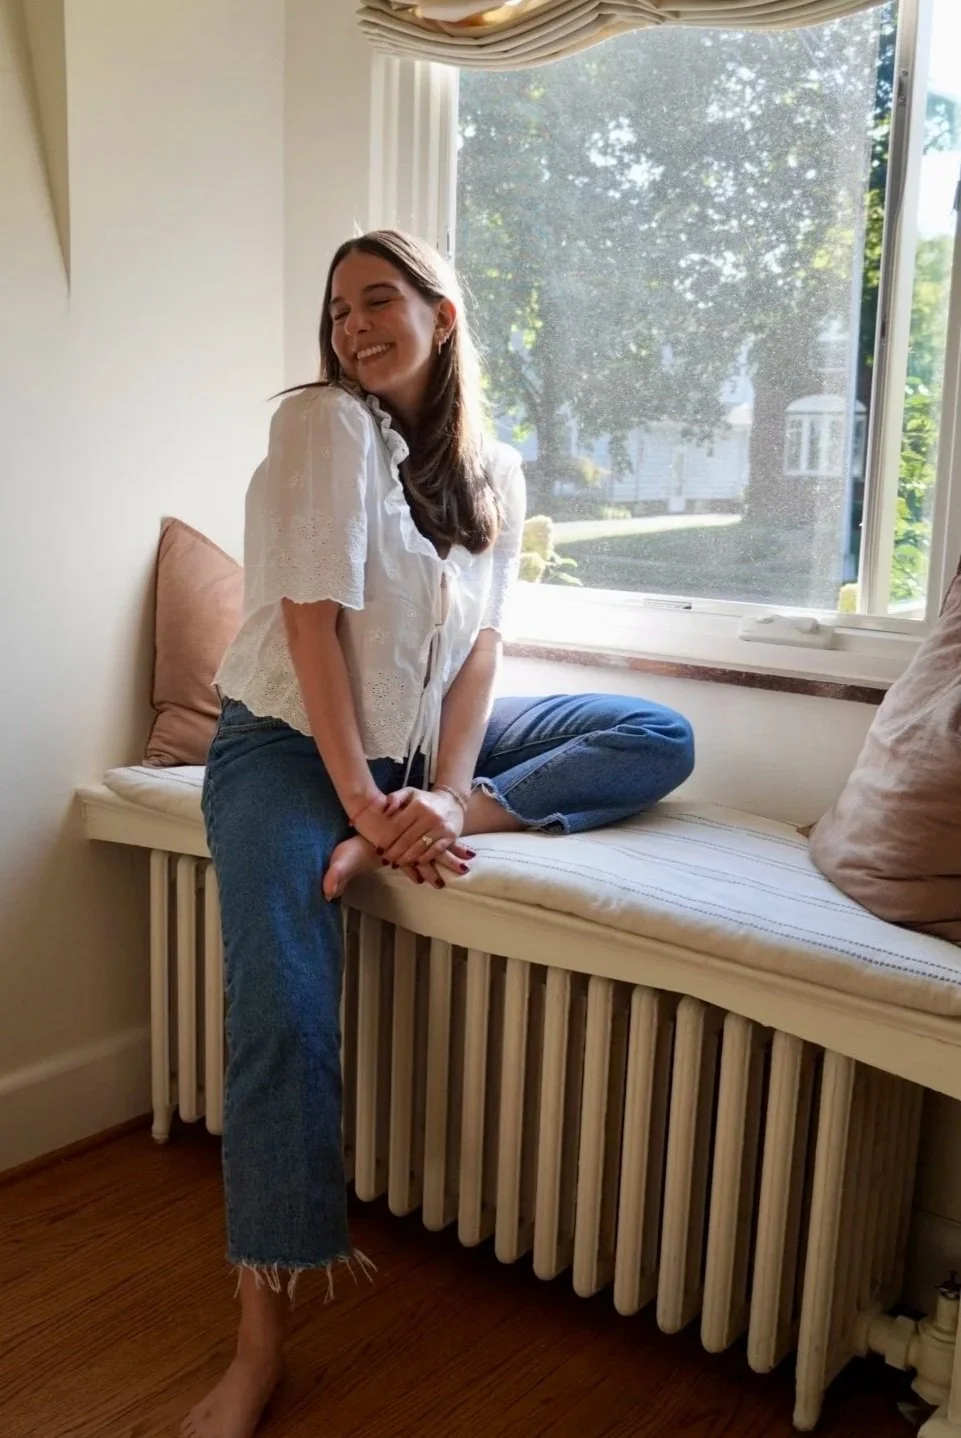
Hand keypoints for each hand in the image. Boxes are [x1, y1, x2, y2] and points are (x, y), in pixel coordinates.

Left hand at [351, 790, 471, 887]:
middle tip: (385, 860)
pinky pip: (434, 852)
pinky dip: (423, 859)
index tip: (379, 849)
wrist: (453, 803)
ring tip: (396, 864)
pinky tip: (414, 863)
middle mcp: (430, 816)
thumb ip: (395, 798)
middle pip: (407, 840)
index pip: (397, 826)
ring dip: (405, 859)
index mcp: (418, 805)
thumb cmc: (425, 800)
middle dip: (394, 852)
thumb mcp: (409, 792)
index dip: (386, 839)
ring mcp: (441, 828)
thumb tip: (385, 812)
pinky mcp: (450, 837)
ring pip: (419, 848)